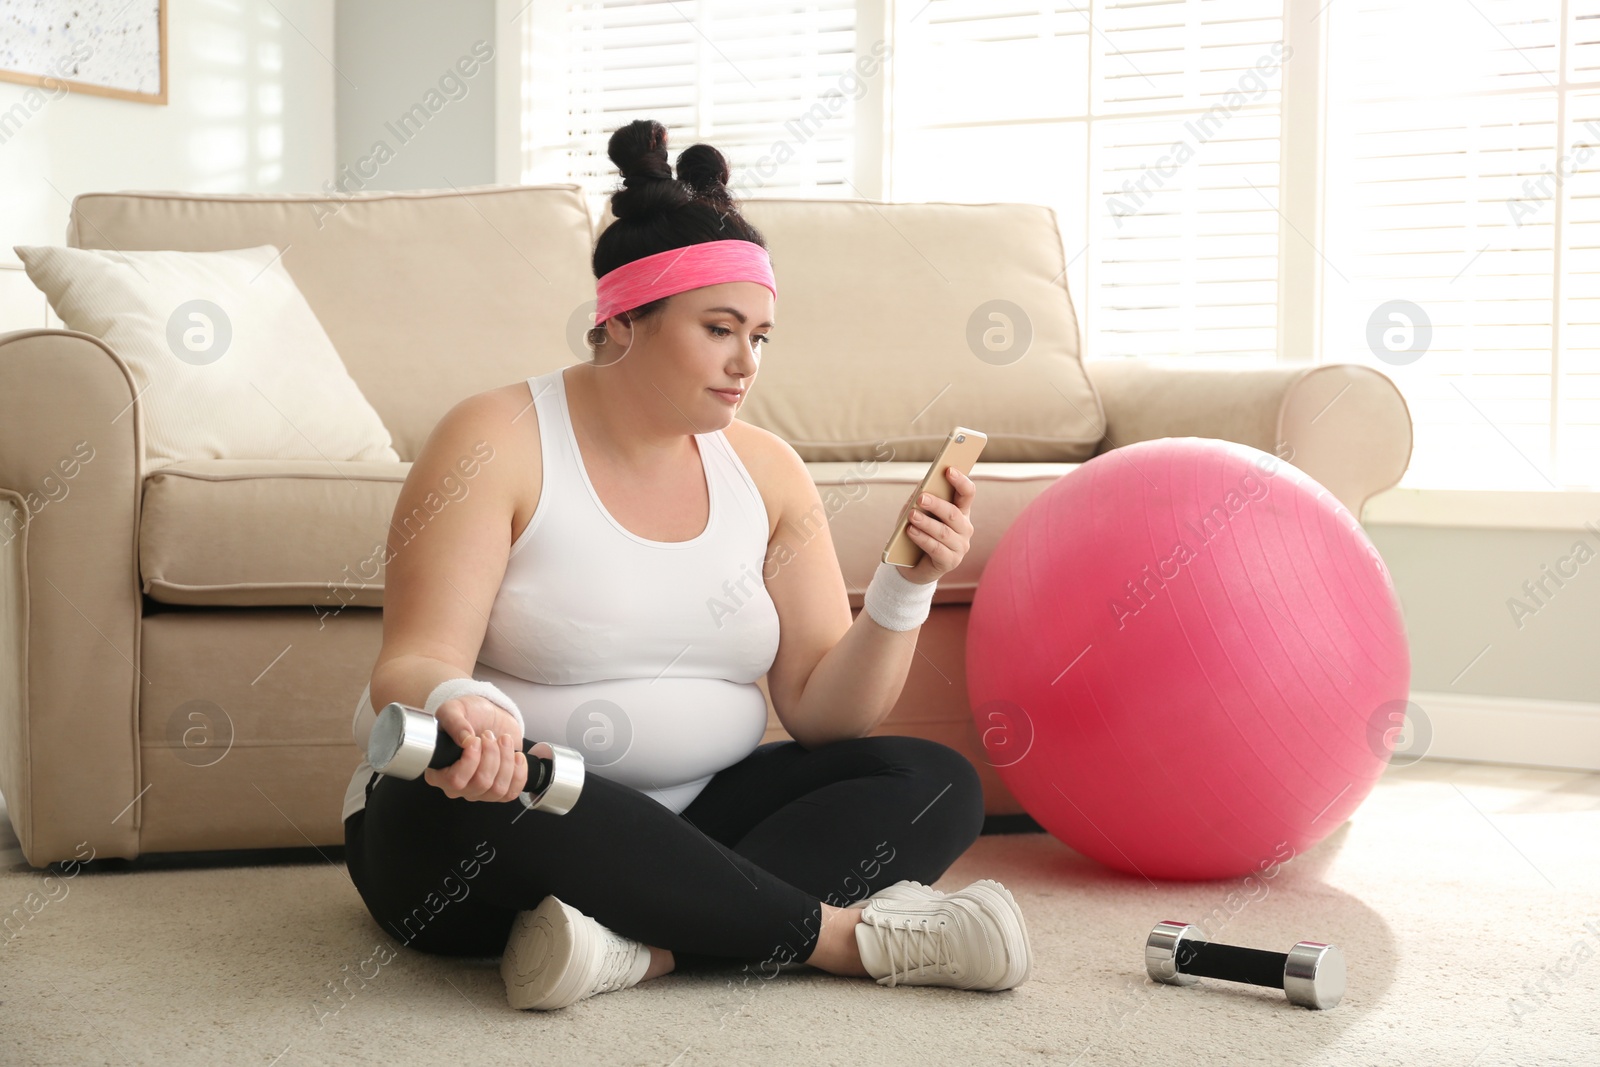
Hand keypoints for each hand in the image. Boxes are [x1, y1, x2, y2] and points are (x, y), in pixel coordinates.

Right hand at [423, 695, 528, 802]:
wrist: (488, 717)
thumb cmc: (467, 715)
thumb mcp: (453, 709)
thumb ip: (454, 722)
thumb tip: (465, 740)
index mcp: (439, 772)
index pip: (455, 781)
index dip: (471, 760)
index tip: (476, 739)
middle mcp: (457, 787)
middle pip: (481, 783)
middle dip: (492, 755)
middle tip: (489, 735)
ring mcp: (478, 790)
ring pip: (497, 789)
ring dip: (506, 760)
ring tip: (503, 740)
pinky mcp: (498, 788)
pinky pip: (511, 793)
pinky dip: (519, 773)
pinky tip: (516, 756)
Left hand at [901, 467, 975, 585]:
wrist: (911, 565)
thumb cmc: (916, 532)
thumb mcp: (916, 512)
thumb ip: (920, 497)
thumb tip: (923, 482)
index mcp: (961, 512)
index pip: (967, 494)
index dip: (960, 481)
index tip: (948, 469)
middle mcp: (964, 528)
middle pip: (954, 513)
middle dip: (937, 504)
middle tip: (921, 498)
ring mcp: (960, 546)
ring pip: (944, 532)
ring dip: (926, 523)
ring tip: (912, 516)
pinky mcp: (950, 562)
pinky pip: (936, 548)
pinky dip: (922, 539)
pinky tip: (911, 531)